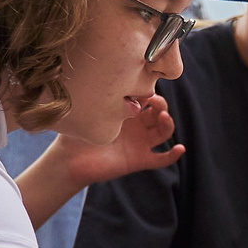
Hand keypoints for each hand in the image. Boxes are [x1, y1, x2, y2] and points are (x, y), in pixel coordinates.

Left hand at [60, 97, 183, 186]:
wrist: (68, 161)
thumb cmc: (74, 133)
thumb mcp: (87, 114)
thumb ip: (101, 102)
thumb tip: (113, 91)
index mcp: (124, 111)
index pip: (145, 98)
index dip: (148, 92)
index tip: (142, 86)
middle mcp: (136, 126)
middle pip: (158, 112)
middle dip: (160, 104)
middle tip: (154, 101)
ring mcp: (139, 143)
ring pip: (163, 132)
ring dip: (167, 123)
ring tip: (163, 117)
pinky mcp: (139, 160)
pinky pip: (160, 159)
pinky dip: (172, 155)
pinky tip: (179, 148)